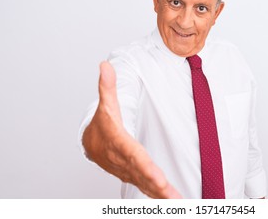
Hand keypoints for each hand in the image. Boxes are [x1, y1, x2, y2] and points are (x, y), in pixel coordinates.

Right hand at [83, 61, 181, 198]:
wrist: (91, 142)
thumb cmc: (102, 123)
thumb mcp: (105, 104)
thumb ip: (107, 86)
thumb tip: (105, 65)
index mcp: (118, 142)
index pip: (132, 155)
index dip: (144, 166)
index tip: (157, 177)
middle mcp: (123, 160)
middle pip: (141, 173)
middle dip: (156, 185)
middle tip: (171, 195)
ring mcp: (128, 170)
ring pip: (145, 184)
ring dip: (160, 195)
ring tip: (177, 203)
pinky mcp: (133, 175)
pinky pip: (146, 187)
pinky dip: (158, 196)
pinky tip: (172, 202)